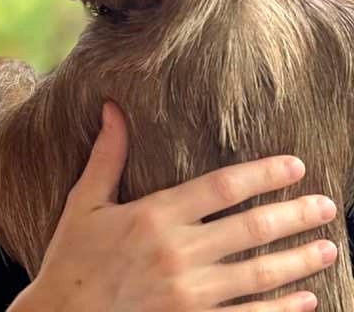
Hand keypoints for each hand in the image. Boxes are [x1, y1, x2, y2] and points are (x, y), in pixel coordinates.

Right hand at [10, 103, 337, 311]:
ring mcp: (189, 293)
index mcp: (153, 216)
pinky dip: (282, 309)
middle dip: (295, 215)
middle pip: (251, 228)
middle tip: (327, 205)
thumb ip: (107, 156)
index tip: (294, 165)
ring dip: (299, 260)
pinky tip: (305, 299)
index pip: (222, 187)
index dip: (263, 174)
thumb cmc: (71, 258)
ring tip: (328, 248)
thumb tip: (112, 108)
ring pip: (259, 273)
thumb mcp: (83, 203)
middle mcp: (177, 252)